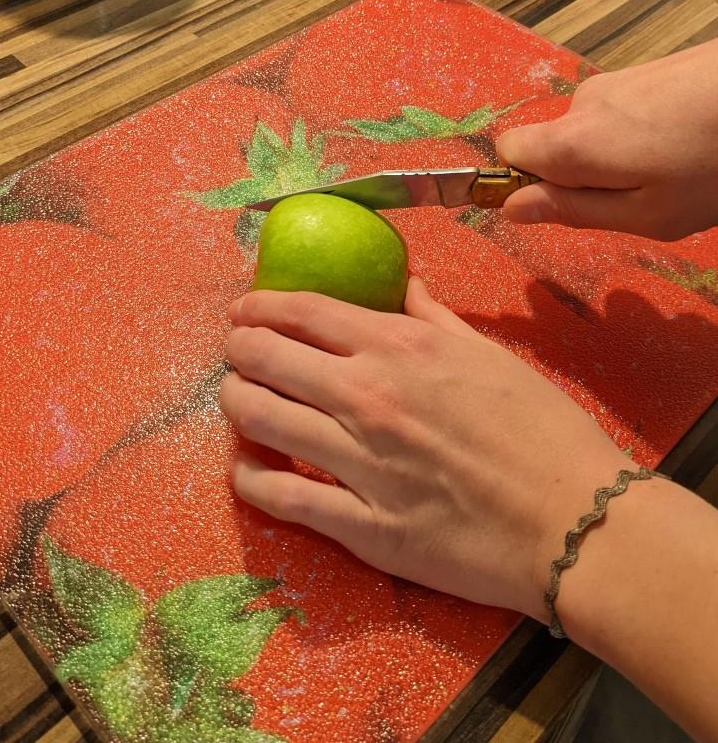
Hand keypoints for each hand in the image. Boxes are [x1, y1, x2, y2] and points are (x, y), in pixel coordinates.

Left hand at [219, 280, 627, 619]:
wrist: (575, 521)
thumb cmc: (542, 431)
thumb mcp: (489, 356)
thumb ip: (435, 317)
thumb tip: (406, 283)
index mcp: (400, 348)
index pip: (303, 311)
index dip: (260, 306)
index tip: (243, 310)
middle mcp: (368, 396)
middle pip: (266, 358)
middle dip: (237, 349)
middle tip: (235, 354)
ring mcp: (360, 462)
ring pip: (259, 419)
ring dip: (233, 401)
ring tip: (235, 398)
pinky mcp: (362, 526)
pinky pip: (281, 496)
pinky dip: (250, 477)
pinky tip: (246, 469)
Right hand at [497, 39, 717, 239]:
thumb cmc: (713, 166)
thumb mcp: (643, 214)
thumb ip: (572, 211)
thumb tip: (513, 209)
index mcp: (573, 143)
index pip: (507, 152)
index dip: (522, 181)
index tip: (558, 202)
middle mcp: (583, 104)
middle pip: (549, 144)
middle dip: (576, 174)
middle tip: (632, 195)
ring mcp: (615, 82)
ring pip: (586, 130)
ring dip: (611, 155)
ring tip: (666, 169)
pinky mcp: (643, 72)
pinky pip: (616, 113)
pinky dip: (635, 134)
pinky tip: (678, 143)